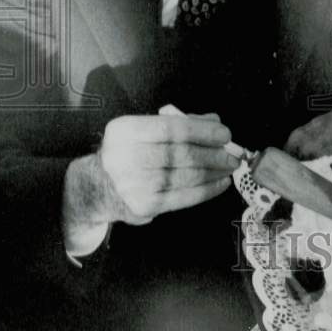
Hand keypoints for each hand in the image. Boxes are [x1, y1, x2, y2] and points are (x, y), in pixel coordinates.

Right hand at [64, 112, 239, 230]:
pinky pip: (182, 198)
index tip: (224, 134)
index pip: (168, 129)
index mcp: (124, 131)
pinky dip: (206, 191)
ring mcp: (132, 185)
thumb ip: (180, 124)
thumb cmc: (129, 153)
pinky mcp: (142, 207)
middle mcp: (123, 157)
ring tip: (229, 168)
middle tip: (233, 155)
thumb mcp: (145, 131)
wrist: (98, 187)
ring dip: (213, 172)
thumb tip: (215, 123)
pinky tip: (219, 183)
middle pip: (178, 154)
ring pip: (183, 177)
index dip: (201, 131)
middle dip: (212, 154)